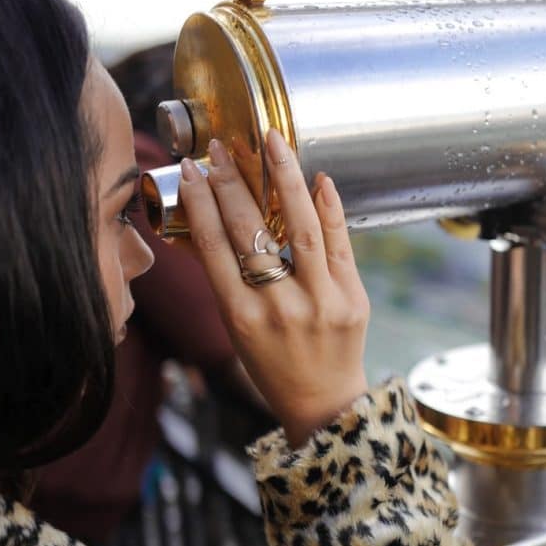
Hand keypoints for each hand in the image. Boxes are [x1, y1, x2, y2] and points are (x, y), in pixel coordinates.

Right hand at [178, 129, 368, 446]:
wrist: (324, 403)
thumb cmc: (272, 362)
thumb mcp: (235, 327)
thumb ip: (228, 278)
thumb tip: (214, 213)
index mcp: (238, 316)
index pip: (212, 245)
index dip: (199, 201)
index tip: (192, 167)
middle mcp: (278, 307)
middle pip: (250, 230)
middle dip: (233, 182)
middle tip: (223, 147)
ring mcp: (320, 302)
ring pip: (301, 228)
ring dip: (285, 179)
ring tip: (272, 142)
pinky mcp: (353, 299)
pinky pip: (340, 244)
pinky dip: (330, 208)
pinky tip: (318, 179)